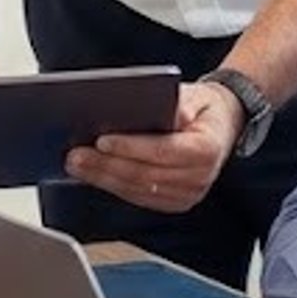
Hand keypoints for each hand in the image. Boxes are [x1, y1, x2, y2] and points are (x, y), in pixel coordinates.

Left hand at [63, 79, 240, 214]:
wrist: (220, 126)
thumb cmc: (204, 109)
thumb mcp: (194, 95)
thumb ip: (176, 103)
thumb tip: (153, 109)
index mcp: (207, 148)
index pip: (163, 151)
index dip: (130, 147)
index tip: (101, 140)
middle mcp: (200, 176)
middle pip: (144, 174)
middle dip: (106, 165)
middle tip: (75, 155)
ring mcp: (187, 194)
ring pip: (137, 189)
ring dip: (103, 178)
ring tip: (76, 164)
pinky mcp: (174, 202)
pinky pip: (138, 197)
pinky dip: (113, 185)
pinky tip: (92, 174)